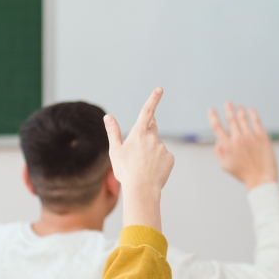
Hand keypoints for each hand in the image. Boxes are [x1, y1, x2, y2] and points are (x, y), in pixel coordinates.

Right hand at [105, 88, 174, 230]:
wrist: (141, 189)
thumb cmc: (126, 170)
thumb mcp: (115, 150)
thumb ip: (113, 132)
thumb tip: (108, 117)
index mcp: (139, 133)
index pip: (147, 111)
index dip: (153, 99)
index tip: (159, 89)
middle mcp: (153, 137)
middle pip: (152, 128)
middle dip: (147, 132)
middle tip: (138, 147)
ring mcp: (163, 147)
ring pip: (156, 146)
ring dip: (151, 152)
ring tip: (142, 167)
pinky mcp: (170, 158)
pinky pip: (164, 157)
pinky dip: (159, 162)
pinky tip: (152, 171)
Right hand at [208, 102, 277, 189]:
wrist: (261, 178)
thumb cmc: (242, 173)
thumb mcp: (225, 165)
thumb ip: (218, 152)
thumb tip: (217, 139)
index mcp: (227, 146)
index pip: (216, 126)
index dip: (212, 116)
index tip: (211, 109)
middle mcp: (238, 139)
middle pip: (231, 118)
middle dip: (228, 109)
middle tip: (228, 103)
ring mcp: (250, 136)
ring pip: (243, 118)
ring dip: (240, 110)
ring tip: (239, 106)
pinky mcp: (262, 136)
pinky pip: (256, 121)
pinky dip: (252, 113)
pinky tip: (251, 110)